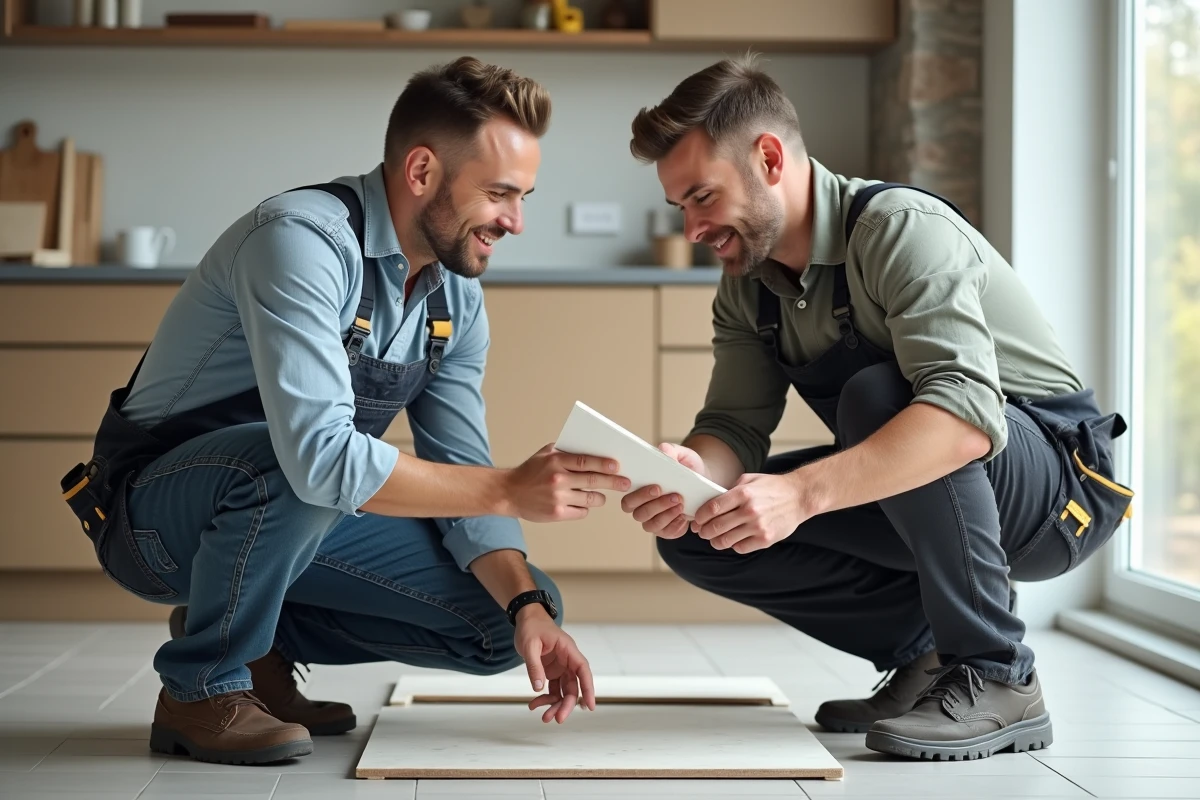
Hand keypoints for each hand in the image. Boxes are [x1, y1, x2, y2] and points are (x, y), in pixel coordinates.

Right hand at [505, 444, 630, 522]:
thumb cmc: (529, 471)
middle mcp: (558, 480)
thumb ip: (566, 451)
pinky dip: (585, 507)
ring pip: (591, 498)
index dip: (604, 464)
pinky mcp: (556, 514)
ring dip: (599, 497)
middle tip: (625, 483)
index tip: (617, 466)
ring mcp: (557, 498)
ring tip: (601, 495)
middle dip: (613, 482)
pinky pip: (582, 511)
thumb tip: (593, 450)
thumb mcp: (545, 454)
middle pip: (593, 481)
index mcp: (556, 462)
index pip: (586, 461)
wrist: (508, 493)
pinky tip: (582, 503)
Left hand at [515, 606, 595, 722]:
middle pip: (574, 686)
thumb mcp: (530, 645)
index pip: (583, 670)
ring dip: (556, 706)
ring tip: (544, 717)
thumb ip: (534, 666)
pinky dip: (545, 699)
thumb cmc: (531, 627)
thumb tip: (538, 688)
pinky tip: (534, 705)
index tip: (591, 705)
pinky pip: (553, 690)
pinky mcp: (552, 672)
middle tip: (558, 719)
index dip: (589, 688)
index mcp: (568, 650)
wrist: (526, 619)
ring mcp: (561, 667)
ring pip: (564, 691)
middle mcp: (567, 661)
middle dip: (567, 705)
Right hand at [619, 443, 708, 538]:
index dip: (639, 496)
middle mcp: (642, 508)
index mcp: (638, 490)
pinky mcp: (667, 530)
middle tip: (674, 495)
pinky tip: (685, 515)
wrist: (703, 480)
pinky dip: (676, 525)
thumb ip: (672, 451)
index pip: (628, 500)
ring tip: (681, 503)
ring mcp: (654, 521)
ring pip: (652, 525)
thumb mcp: (682, 455)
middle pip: (638, 514)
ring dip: (667, 514)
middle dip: (656, 505)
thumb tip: (662, 450)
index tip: (657, 486)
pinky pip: (667, 532)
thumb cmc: (686, 467)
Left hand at [691, 472, 809, 553]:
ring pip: (725, 541)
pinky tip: (734, 540)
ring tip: (715, 538)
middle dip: (704, 531)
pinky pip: (740, 548)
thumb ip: (729, 490)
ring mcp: (758, 527)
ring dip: (715, 541)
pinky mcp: (766, 539)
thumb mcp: (749, 480)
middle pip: (716, 527)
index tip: (697, 520)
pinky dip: (733, 545)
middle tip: (702, 532)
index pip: (713, 508)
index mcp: (743, 493)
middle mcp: (750, 510)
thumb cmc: (772, 487)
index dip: (700, 516)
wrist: (799, 496)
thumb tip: (708, 503)